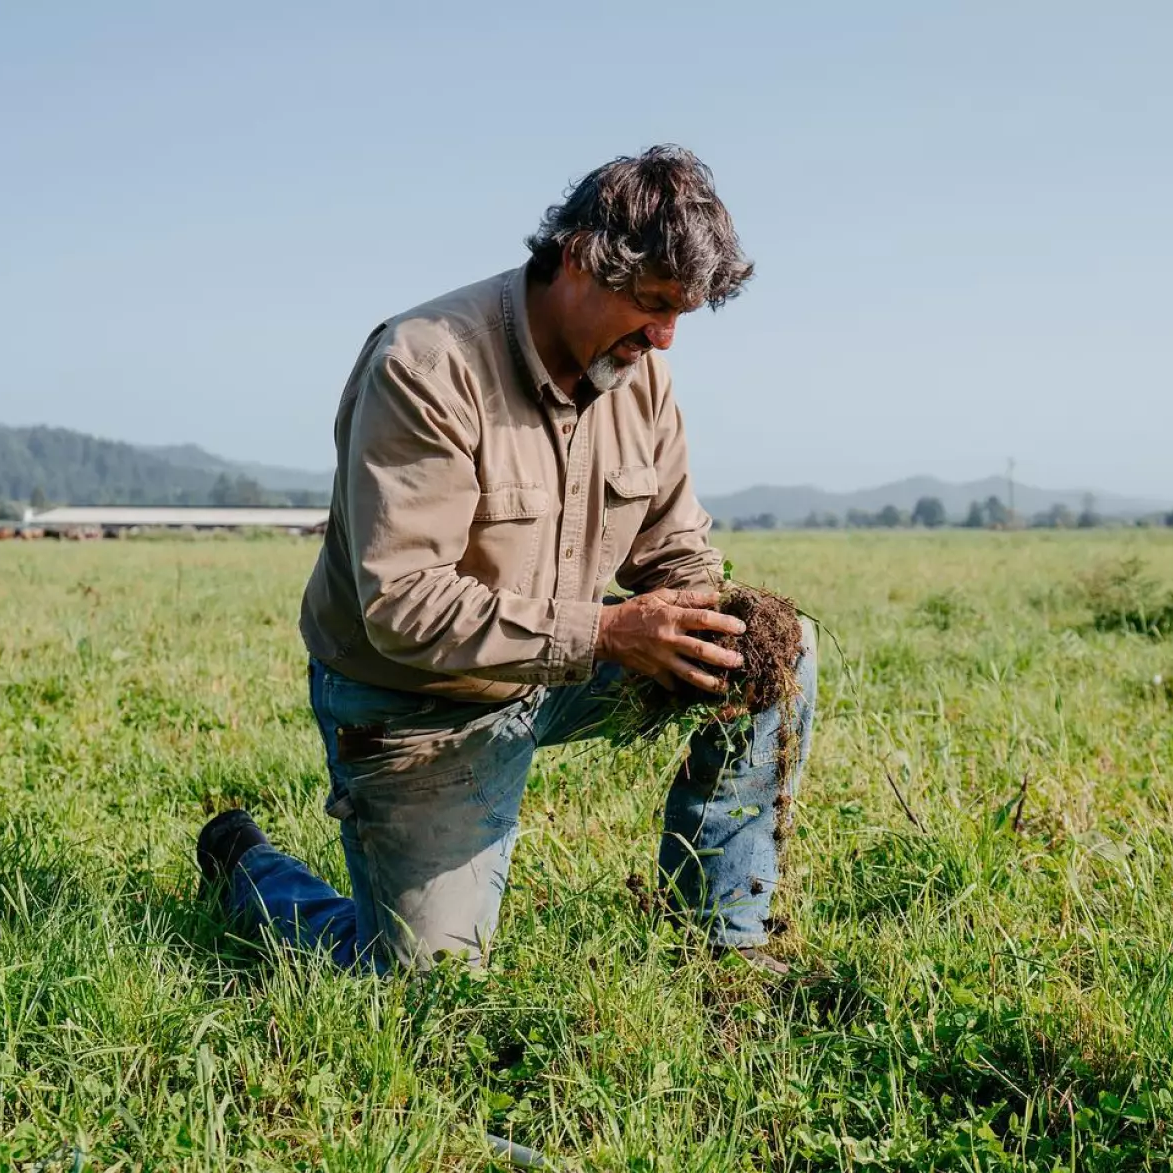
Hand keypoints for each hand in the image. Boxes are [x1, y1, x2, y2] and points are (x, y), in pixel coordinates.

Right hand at [595, 588, 745, 693]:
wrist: (606, 632)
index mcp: (671, 617)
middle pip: (701, 650)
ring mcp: (661, 658)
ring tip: (725, 686)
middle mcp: (668, 639)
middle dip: (724, 657)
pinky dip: (683, 688)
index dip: (725, 623)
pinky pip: (672, 683)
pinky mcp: (654, 672)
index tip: (741, 628)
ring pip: (690, 673)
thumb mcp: (660, 597)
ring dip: (710, 681)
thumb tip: (717, 596)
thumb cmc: (636, 611)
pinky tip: (696, 692)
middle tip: (740, 661)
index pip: (704, 619)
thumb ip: (689, 597)